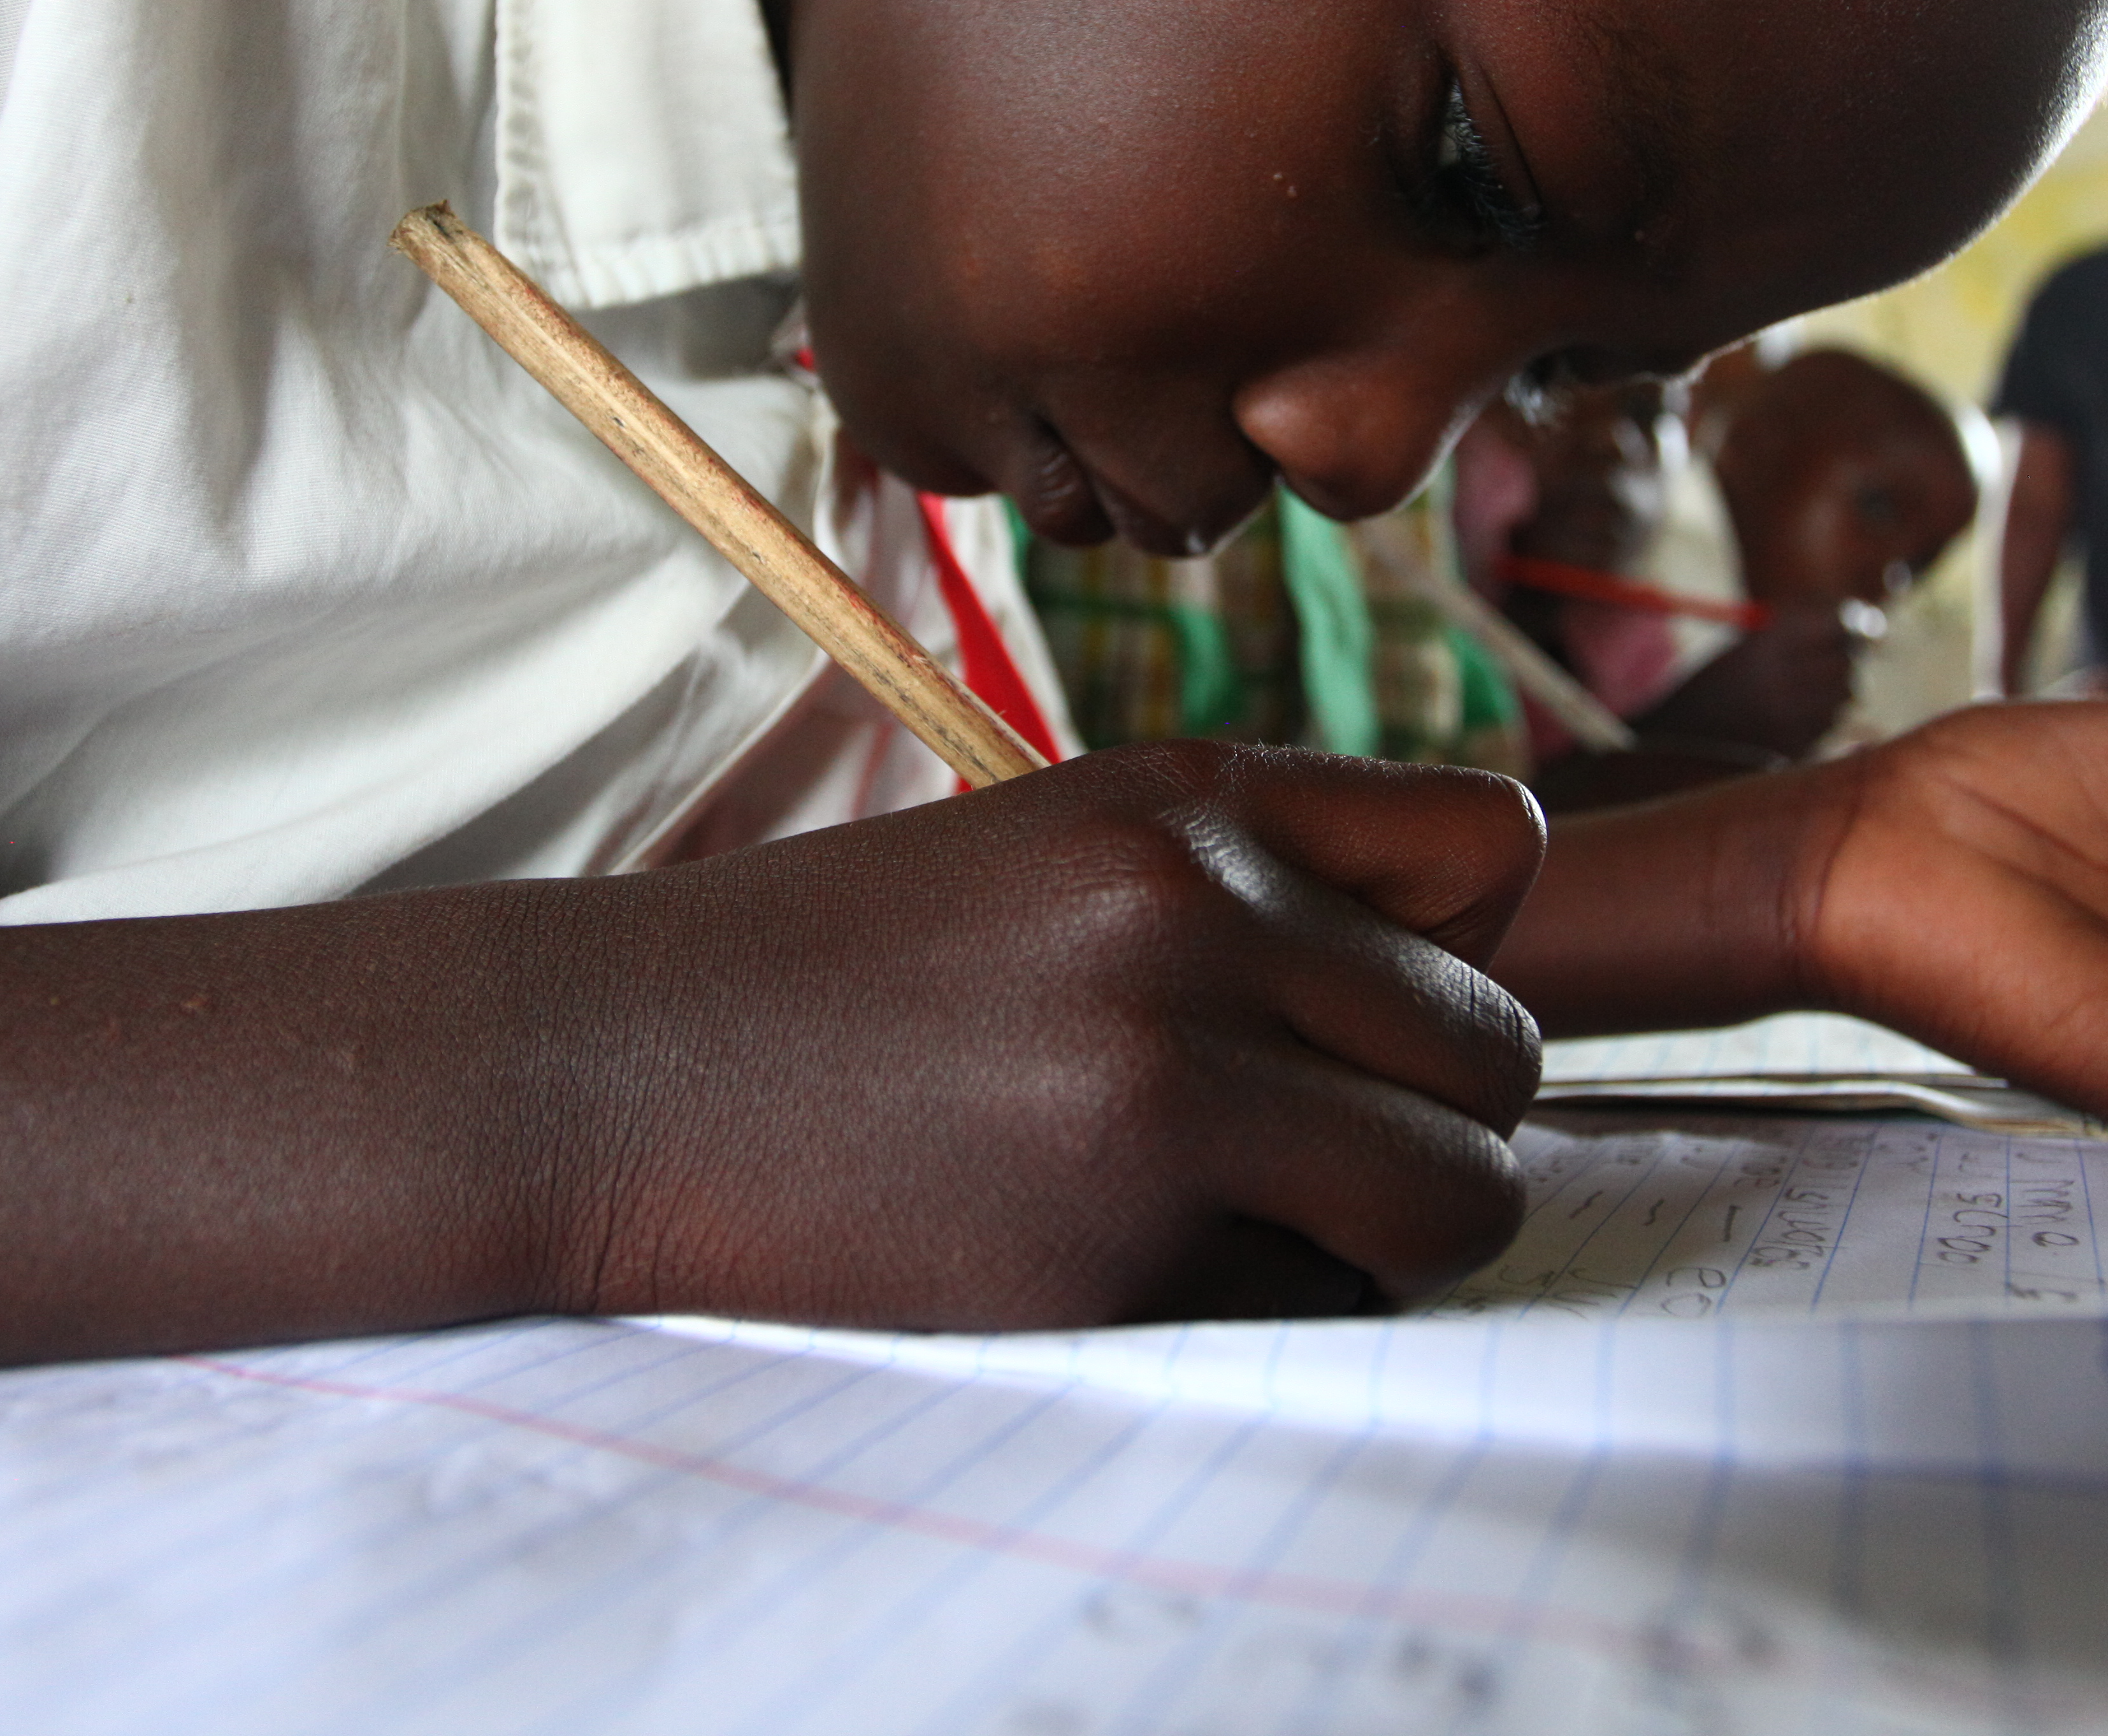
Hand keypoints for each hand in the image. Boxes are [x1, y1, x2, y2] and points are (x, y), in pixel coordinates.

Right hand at [558, 742, 1545, 1323]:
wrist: (608, 1073)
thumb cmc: (839, 978)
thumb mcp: (1053, 850)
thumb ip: (1256, 882)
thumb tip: (1483, 957)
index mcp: (1186, 799)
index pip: (1494, 836)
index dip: (1460, 943)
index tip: (1363, 1009)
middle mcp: (1198, 914)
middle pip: (1499, 1051)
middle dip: (1423, 1123)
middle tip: (1285, 1150)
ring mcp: (1165, 1078)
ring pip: (1460, 1196)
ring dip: (1384, 1236)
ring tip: (1237, 1218)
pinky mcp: (1123, 1243)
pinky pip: (1324, 1305)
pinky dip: (1257, 1308)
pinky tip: (1113, 1258)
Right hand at [1637, 606, 1857, 762]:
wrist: (1673, 738)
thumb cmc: (1710, 685)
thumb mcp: (1746, 647)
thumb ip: (1796, 634)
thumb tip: (1859, 626)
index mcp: (1764, 646)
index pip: (1833, 626)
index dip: (1844, 624)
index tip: (1845, 624)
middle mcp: (1780, 681)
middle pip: (1845, 662)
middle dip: (1845, 657)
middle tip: (1839, 655)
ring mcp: (1787, 719)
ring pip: (1843, 697)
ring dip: (1837, 688)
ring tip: (1814, 686)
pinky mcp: (1790, 749)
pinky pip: (1829, 726)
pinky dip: (1825, 716)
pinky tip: (1803, 712)